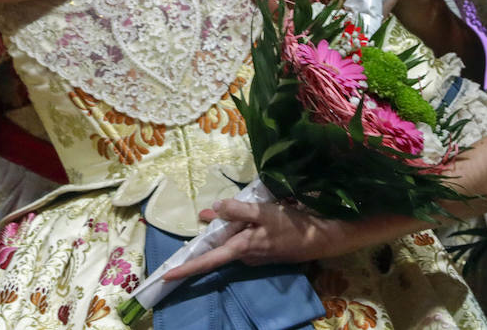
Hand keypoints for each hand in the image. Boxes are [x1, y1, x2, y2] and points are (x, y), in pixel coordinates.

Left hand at [163, 199, 342, 279]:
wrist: (319, 238)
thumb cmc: (291, 224)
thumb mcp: (263, 212)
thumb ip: (238, 210)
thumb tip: (213, 210)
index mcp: (241, 248)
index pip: (207, 261)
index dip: (186, 269)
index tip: (166, 277)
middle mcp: (245, 256)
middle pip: (220, 246)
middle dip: (212, 233)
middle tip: (206, 215)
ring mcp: (255, 255)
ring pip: (234, 240)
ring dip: (230, 227)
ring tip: (235, 210)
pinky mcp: (264, 250)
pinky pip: (246, 239)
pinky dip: (243, 228)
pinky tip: (253, 216)